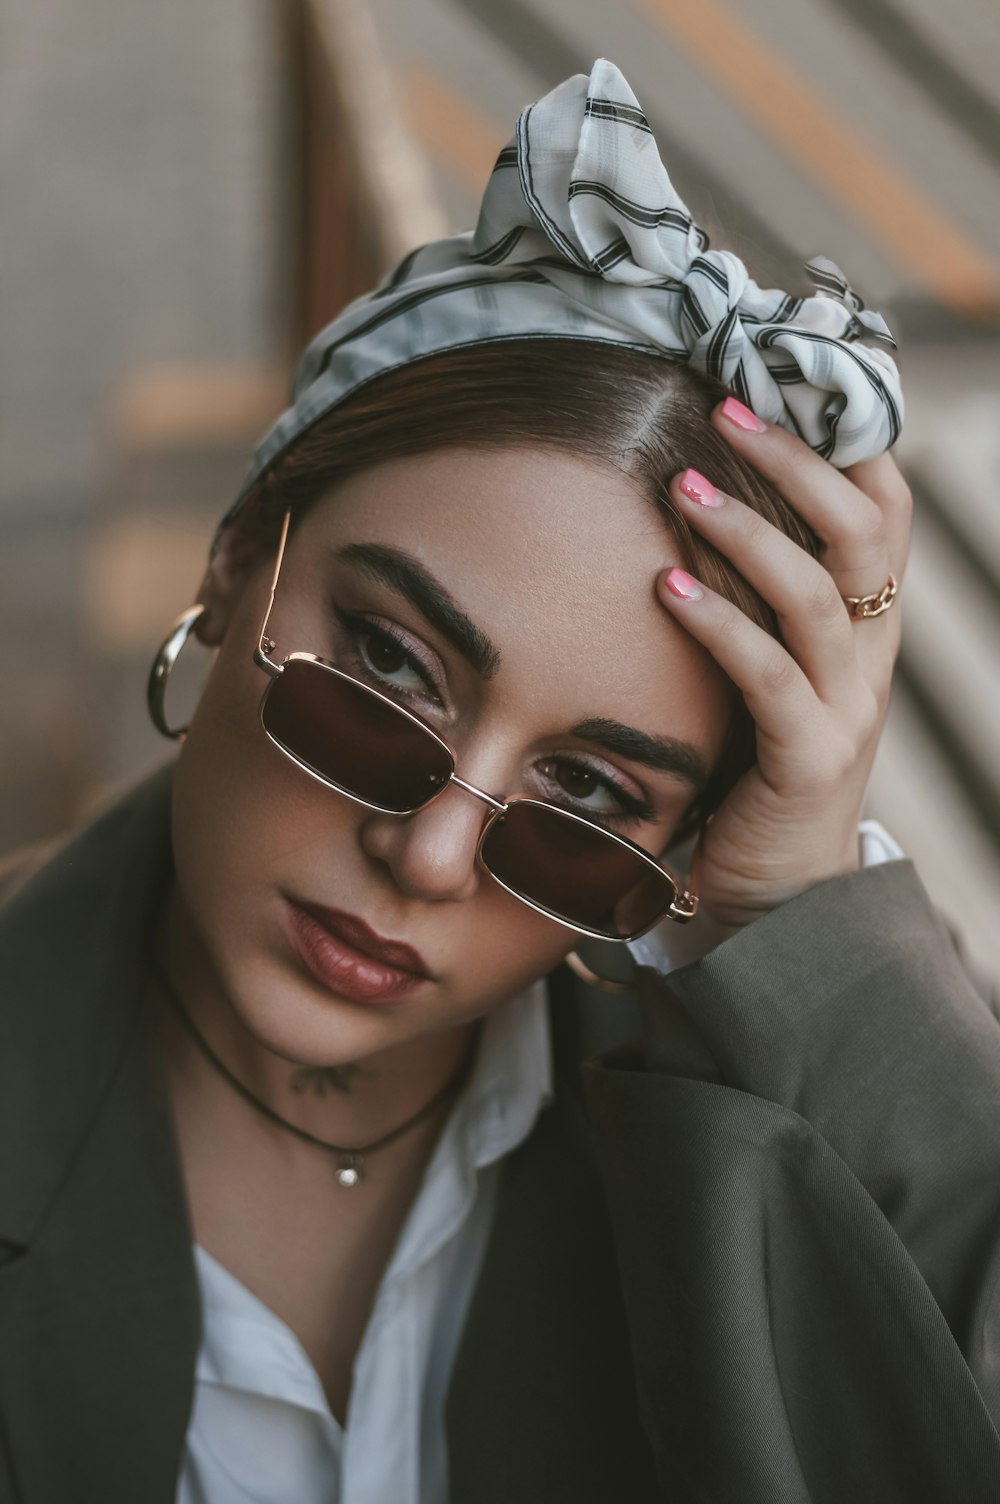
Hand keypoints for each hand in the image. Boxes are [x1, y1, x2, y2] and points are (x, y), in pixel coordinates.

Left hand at [657, 397, 912, 929]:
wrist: (781, 891)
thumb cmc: (757, 765)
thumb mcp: (772, 670)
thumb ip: (755, 601)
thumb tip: (690, 500)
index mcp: (865, 627)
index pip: (881, 511)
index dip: (846, 440)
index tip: (783, 377)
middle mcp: (870, 657)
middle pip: (860, 532)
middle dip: (797, 461)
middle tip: (725, 407)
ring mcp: (848, 709)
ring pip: (816, 593)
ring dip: (748, 528)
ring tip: (683, 484)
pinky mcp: (810, 759)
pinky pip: (770, 675)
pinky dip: (718, 622)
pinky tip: (666, 585)